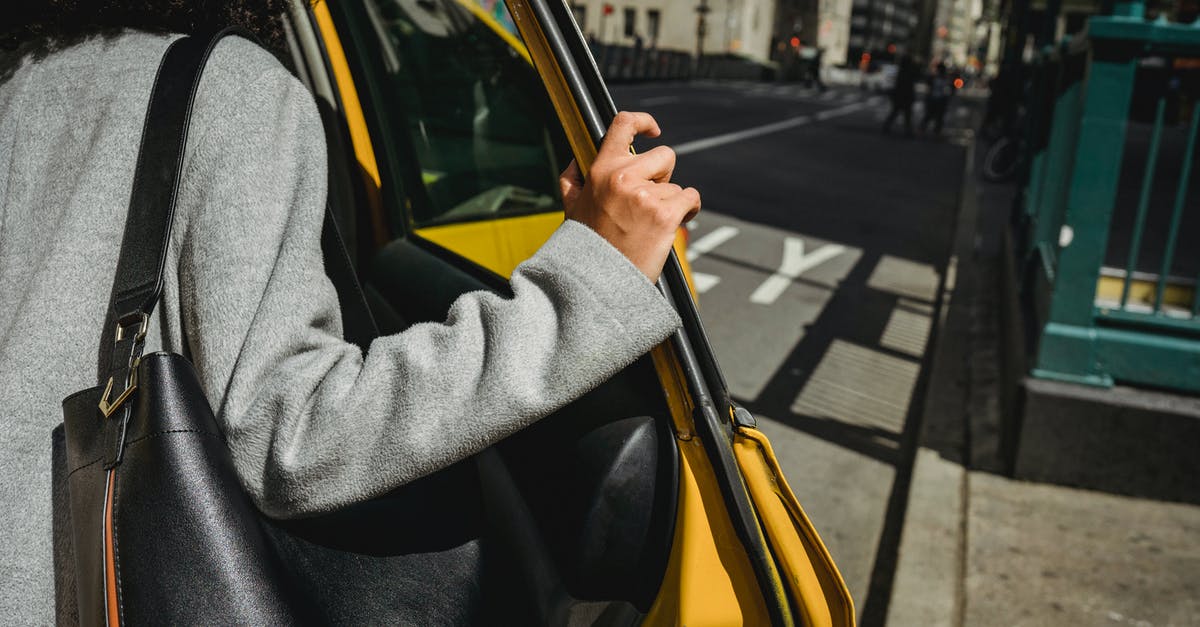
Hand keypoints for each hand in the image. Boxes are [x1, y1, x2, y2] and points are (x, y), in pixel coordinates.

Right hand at [559, 111, 700, 281]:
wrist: (598, 282)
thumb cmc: (587, 248)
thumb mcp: (572, 210)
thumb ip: (573, 182)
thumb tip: (577, 161)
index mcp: (600, 171)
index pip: (622, 126)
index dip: (642, 122)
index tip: (652, 130)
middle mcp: (622, 178)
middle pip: (664, 156)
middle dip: (663, 177)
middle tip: (648, 203)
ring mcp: (645, 196)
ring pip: (677, 185)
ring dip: (671, 202)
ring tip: (651, 225)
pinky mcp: (665, 215)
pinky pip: (691, 198)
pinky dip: (689, 210)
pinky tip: (673, 225)